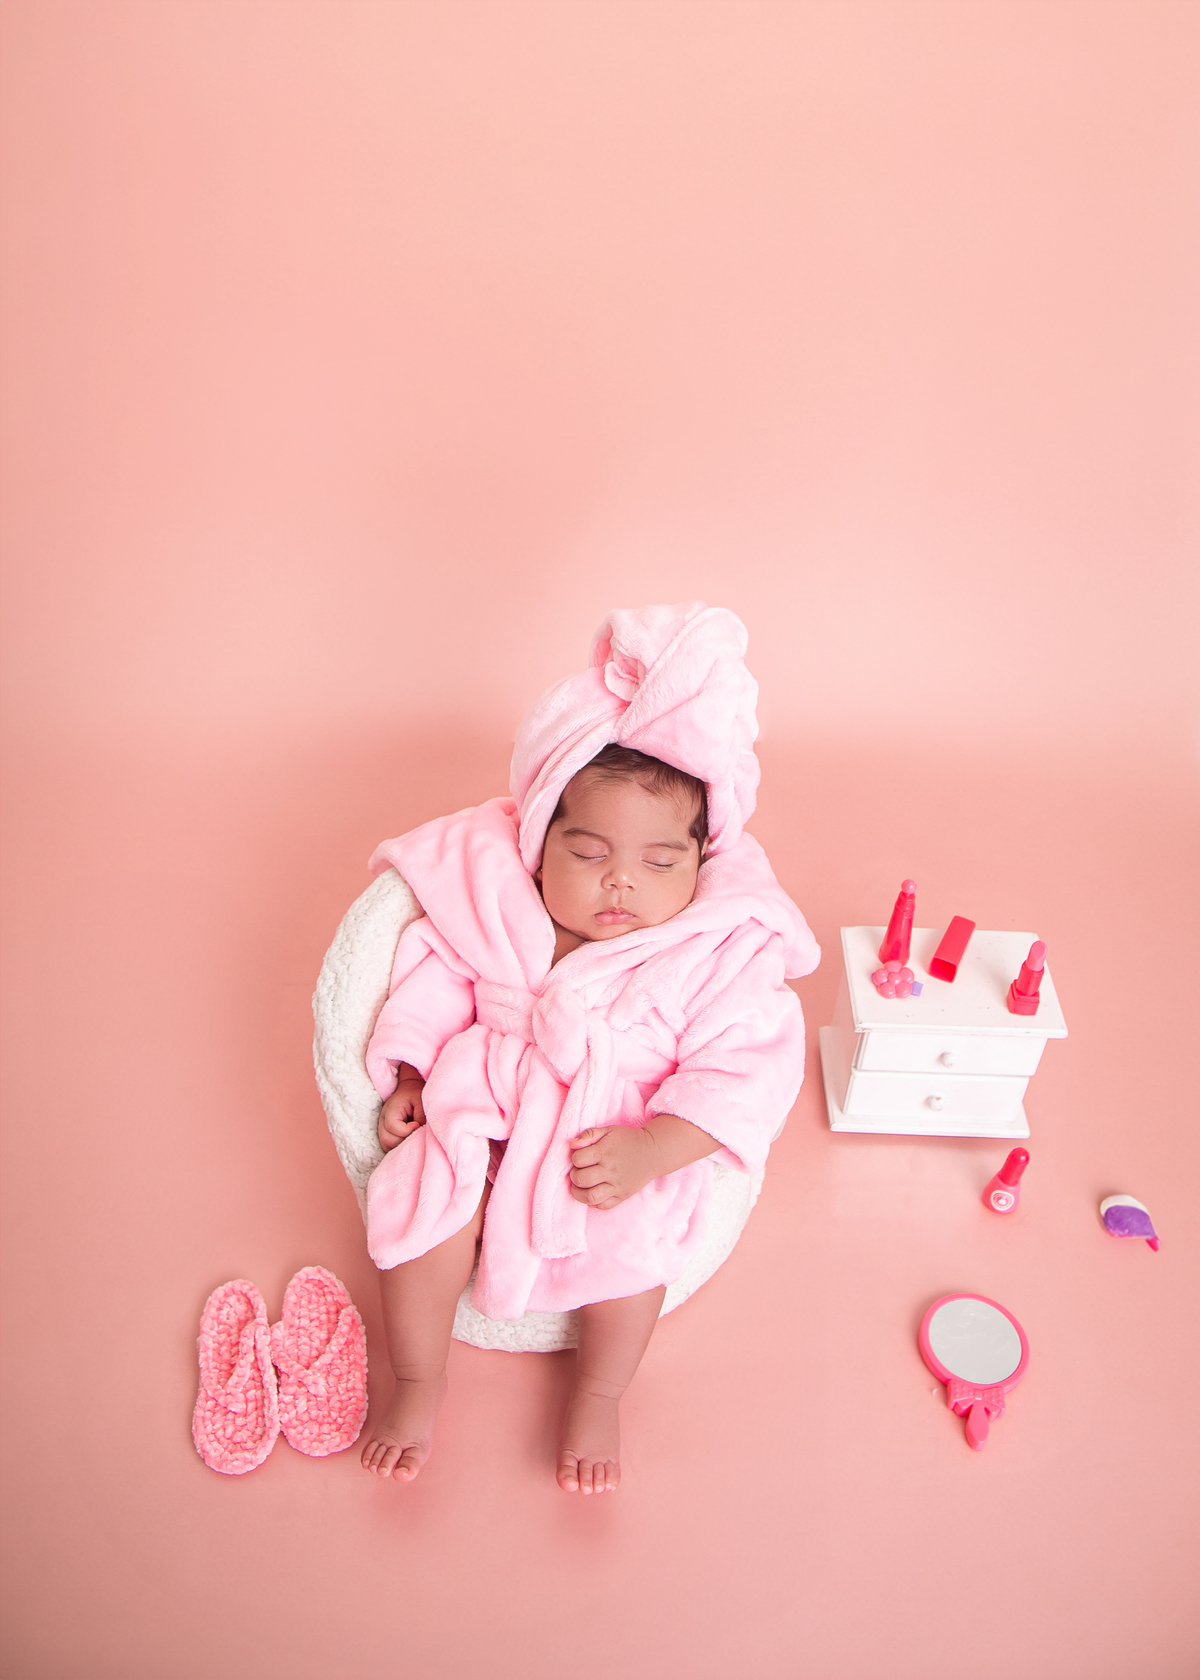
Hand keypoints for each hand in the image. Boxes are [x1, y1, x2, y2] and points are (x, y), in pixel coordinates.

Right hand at [378, 1069, 425, 1151]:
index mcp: (391, 1109)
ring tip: (412, 1136)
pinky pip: (388, 1147)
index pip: (392, 1126)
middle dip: (403, 1140)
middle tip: (416, 1133)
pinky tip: (408, 1140)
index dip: (407, 1130)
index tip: (418, 1124)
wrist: (409, 1090)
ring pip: (386, 1146)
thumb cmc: (416, 1094)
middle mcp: (383, 1120)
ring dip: (400, 1145)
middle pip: (387, 1139)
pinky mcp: (386, 1134)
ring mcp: (382, 1128)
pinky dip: (398, 1147)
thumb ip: (421, 1115)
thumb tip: (421, 1132)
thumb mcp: (421, 1100)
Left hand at [568, 1114, 720, 1209]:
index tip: (580, 1158)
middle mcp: (610, 1170)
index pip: (578, 1159)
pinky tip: (593, 1192)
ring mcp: (617, 1185)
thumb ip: (588, 1135)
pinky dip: (593, 1202)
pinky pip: (603, 1206)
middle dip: (574, 1176)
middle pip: (581, 1179)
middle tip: (579, 1172)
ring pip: (590, 1197)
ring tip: (580, 1187)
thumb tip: (571, 1144)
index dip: (574, 1158)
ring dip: (578, 1193)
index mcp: (605, 1152)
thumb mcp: (608, 1131)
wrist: (653, 1152)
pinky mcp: (622, 1196)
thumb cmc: (627, 1140)